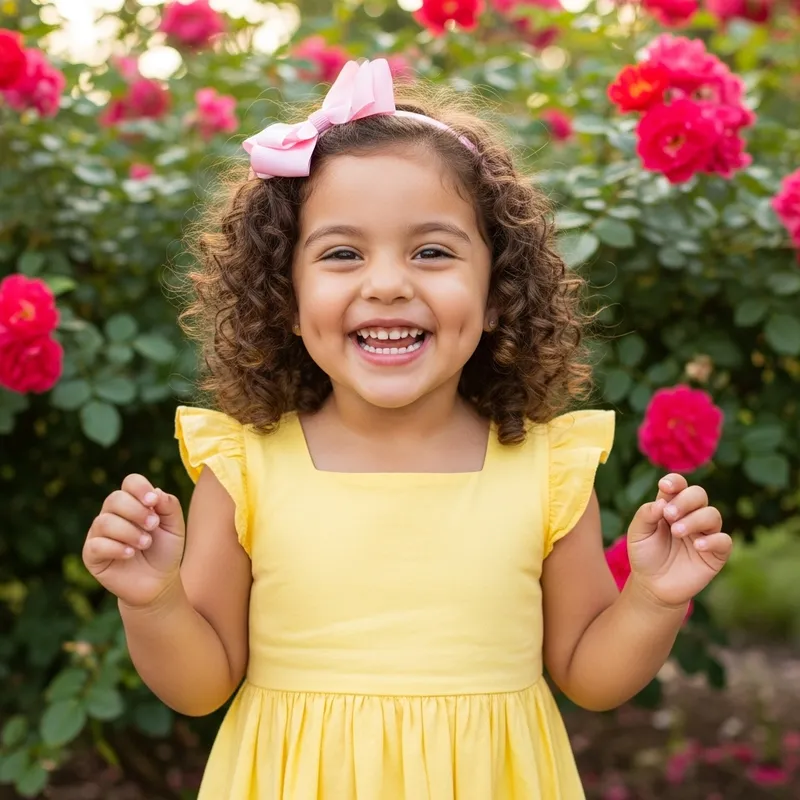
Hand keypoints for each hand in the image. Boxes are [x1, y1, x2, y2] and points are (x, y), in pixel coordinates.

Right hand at [83, 474, 185, 608]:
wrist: (158, 583)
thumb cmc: (165, 551)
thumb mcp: (174, 527)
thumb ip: (169, 506)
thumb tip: (156, 491)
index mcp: (133, 503)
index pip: (130, 482)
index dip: (140, 488)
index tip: (154, 501)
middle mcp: (112, 514)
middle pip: (114, 498)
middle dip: (136, 511)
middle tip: (153, 526)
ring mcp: (99, 534)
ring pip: (105, 521)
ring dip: (130, 532)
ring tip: (145, 543)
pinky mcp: (91, 555)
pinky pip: (96, 544)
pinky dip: (116, 548)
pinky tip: (130, 554)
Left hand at [626, 473, 731, 608]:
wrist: (653, 586)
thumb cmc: (645, 555)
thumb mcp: (637, 534)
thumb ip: (645, 515)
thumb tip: (660, 502)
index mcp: (671, 506)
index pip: (679, 485)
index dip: (675, 481)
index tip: (664, 487)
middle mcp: (691, 515)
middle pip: (699, 494)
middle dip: (685, 500)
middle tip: (669, 515)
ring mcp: (705, 533)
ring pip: (713, 515)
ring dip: (695, 520)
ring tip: (676, 532)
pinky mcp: (716, 554)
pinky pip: (724, 541)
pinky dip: (713, 540)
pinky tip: (698, 546)